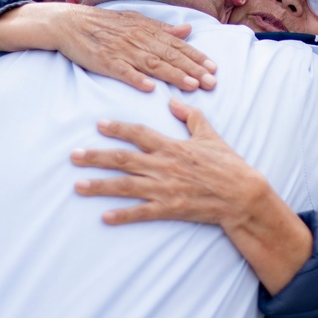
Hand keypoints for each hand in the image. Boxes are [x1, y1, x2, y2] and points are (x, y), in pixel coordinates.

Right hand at [0, 3, 217, 91]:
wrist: (69, 22)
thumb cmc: (104, 24)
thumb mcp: (135, 21)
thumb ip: (162, 29)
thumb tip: (187, 31)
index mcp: (146, 30)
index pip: (176, 45)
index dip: (196, 57)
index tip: (214, 68)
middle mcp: (138, 39)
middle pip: (170, 56)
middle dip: (192, 69)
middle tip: (211, 82)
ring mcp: (121, 50)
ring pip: (152, 64)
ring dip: (172, 75)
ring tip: (191, 86)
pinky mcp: (104, 61)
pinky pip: (122, 71)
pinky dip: (136, 78)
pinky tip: (149, 88)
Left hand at [71, 99, 269, 228]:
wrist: (243, 195)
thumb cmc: (228, 164)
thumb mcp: (210, 135)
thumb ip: (190, 117)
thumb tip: (173, 100)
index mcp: (172, 146)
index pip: (139, 133)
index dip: (118, 128)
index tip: (99, 125)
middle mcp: (164, 165)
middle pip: (123, 159)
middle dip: (96, 157)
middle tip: (73, 156)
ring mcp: (165, 188)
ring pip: (126, 186)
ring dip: (100, 186)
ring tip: (78, 185)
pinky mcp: (170, 208)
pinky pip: (142, 212)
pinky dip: (123, 215)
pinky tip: (105, 217)